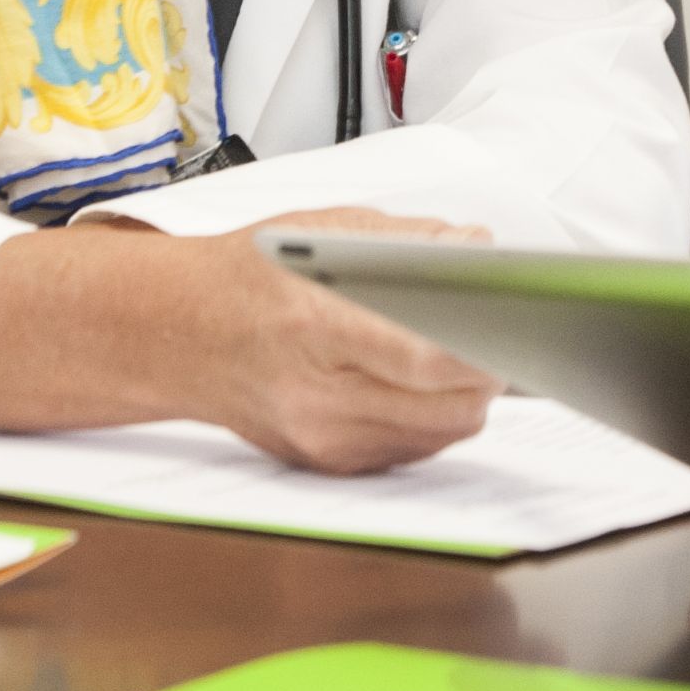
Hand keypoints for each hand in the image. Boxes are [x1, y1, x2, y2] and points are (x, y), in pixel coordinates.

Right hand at [189, 219, 501, 469]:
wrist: (174, 332)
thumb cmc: (246, 276)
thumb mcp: (322, 227)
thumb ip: (408, 240)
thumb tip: (477, 249)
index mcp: (315, 325)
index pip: (425, 359)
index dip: (482, 351)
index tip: (515, 330)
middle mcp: (316, 395)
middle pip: (444, 409)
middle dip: (487, 375)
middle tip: (499, 340)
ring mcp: (319, 438)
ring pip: (437, 436)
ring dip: (464, 399)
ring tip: (464, 357)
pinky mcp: (324, 464)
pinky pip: (410, 452)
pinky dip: (430, 419)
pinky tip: (422, 386)